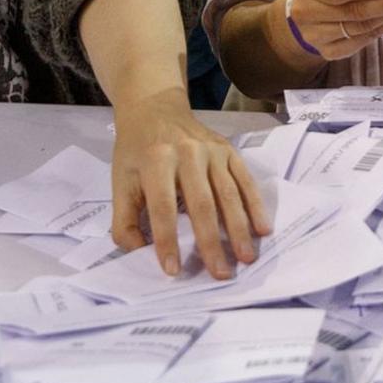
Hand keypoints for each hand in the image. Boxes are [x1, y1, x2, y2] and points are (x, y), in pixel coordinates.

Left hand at [110, 87, 271, 279]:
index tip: (173, 270)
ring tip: (246, 258)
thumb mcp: (119, 181)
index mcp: (155, 161)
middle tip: (220, 274)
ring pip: (229, 195)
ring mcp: (212, 151)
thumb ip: (124, 220)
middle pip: (202, 204)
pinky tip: (262, 229)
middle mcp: (187, 153)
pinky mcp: (229, 151)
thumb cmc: (135, 151)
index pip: (162, 207)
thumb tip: (139, 254)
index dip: (167, 240)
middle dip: (211, 242)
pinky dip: (256, 206)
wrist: (155, 109)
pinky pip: (246, 181)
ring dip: (239, 229)